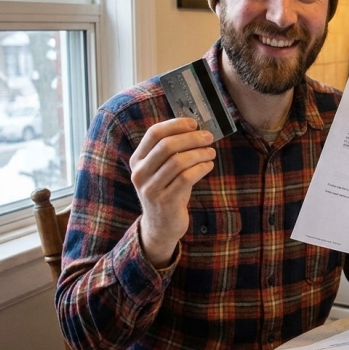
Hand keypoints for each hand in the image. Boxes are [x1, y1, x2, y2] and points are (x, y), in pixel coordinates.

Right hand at [129, 118, 215, 267]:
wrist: (161, 225)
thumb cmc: (167, 191)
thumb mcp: (162, 170)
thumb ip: (171, 151)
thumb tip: (195, 129)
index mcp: (137, 160)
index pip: (154, 133)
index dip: (175, 125)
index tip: (193, 124)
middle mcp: (140, 173)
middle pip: (167, 145)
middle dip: (191, 138)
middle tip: (208, 137)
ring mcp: (150, 189)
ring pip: (178, 161)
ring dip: (199, 153)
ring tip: (211, 152)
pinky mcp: (165, 201)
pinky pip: (186, 178)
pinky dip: (201, 168)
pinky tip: (208, 166)